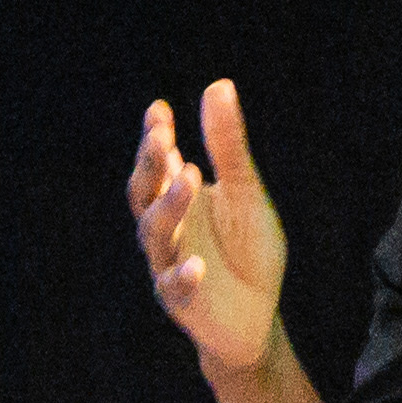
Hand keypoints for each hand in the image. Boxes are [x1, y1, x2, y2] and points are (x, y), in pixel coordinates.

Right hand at [128, 80, 291, 391]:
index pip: (156, 164)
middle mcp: (165, 229)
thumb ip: (227, 147)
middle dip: (151, 166)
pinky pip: (173, 289)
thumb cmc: (247, 250)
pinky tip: (198, 264)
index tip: (160, 111)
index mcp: (176, 198)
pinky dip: (182, 276)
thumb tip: (218, 85)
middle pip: (145, 194)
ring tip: (188, 178)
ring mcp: (168, 265)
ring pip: (156, 235)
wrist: (256, 316)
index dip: (154, 139)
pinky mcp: (182, 303)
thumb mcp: (245, 193)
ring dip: (169, 207)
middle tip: (164, 139)